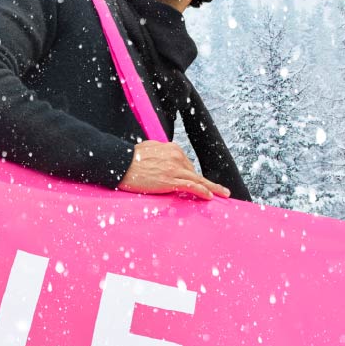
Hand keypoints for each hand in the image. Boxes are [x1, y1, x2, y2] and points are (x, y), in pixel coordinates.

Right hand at [116, 141, 230, 199]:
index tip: (201, 182)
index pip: (187, 164)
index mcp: (172, 149)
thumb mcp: (148, 149)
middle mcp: (177, 157)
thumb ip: (160, 153)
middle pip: (194, 172)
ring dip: (213, 188)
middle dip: (206, 183)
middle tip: (219, 191)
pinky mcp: (171, 180)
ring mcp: (175, 169)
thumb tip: (162, 159)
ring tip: (224, 194)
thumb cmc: (130, 158)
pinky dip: (203, 191)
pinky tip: (211, 197)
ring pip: (198, 180)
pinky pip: (192, 186)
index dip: (193, 175)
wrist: (120, 164)